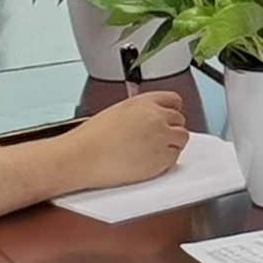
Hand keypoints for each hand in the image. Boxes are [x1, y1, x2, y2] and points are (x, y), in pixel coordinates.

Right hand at [50, 93, 189, 193]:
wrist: (80, 157)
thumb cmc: (90, 138)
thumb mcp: (117, 111)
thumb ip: (139, 111)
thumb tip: (151, 118)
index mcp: (146, 101)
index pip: (174, 101)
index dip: (169, 111)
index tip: (167, 119)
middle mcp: (158, 117)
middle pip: (180, 120)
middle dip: (169, 129)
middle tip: (154, 140)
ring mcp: (163, 137)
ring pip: (182, 139)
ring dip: (170, 144)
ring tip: (149, 151)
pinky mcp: (162, 159)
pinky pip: (174, 158)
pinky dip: (165, 161)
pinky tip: (146, 161)